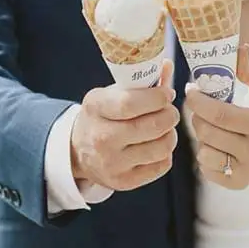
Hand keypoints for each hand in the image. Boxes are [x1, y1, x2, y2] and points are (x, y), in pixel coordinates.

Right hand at [70, 60, 179, 190]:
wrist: (78, 151)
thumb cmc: (101, 117)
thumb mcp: (111, 94)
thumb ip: (140, 83)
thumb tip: (167, 66)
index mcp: (96, 109)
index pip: (130, 103)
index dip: (157, 97)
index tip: (167, 94)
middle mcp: (101, 138)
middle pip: (152, 126)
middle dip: (170, 115)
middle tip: (170, 111)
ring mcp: (112, 163)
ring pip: (161, 147)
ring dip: (170, 134)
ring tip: (164, 128)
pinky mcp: (123, 181)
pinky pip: (161, 165)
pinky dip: (165, 153)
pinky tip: (156, 145)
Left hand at [186, 45, 248, 188]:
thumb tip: (240, 50)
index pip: (220, 114)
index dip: (199, 101)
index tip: (190, 89)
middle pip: (208, 132)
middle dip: (197, 115)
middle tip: (199, 106)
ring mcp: (245, 170)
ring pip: (204, 151)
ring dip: (201, 135)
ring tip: (210, 125)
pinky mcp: (236, 183)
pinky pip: (205, 167)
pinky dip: (205, 153)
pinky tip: (215, 144)